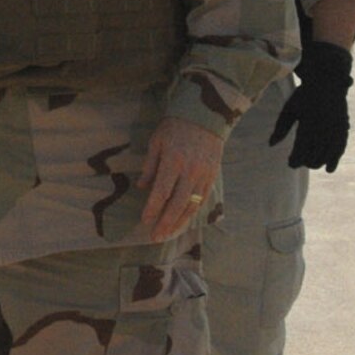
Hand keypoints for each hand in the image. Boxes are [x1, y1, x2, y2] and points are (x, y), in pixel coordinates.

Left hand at [137, 117, 223, 240]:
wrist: (205, 118)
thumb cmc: (175, 128)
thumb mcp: (156, 141)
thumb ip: (149, 166)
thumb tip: (141, 187)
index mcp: (173, 161)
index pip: (161, 191)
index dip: (153, 208)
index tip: (145, 221)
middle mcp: (190, 171)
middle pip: (177, 204)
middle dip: (165, 222)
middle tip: (155, 236)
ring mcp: (203, 175)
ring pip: (192, 205)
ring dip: (179, 222)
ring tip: (168, 234)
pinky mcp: (212, 176)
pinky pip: (202, 199)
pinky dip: (192, 212)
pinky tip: (183, 220)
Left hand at [268, 40, 353, 171]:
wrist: (327, 81)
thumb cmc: (304, 95)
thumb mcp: (289, 109)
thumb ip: (280, 128)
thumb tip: (271, 145)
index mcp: (308, 124)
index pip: (301, 150)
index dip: (295, 160)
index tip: (290, 163)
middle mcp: (323, 128)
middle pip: (314, 156)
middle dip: (306, 162)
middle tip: (299, 162)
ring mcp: (335, 129)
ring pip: (327, 155)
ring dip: (318, 162)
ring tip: (310, 164)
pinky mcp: (343, 128)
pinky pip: (340, 149)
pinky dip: (335, 160)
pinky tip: (329, 169)